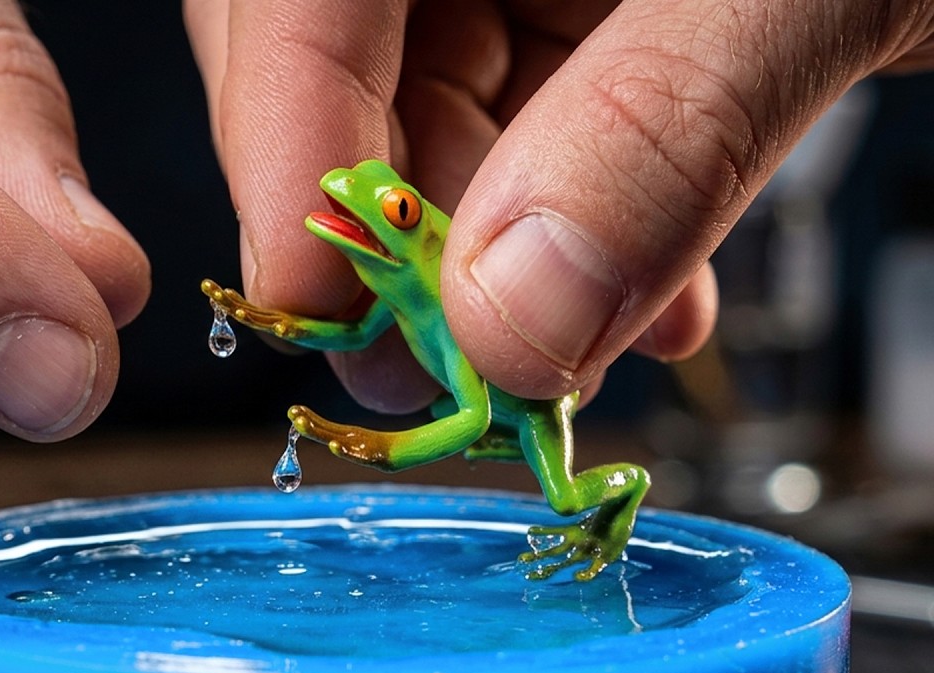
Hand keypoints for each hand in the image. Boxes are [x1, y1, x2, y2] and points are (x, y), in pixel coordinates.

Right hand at [185, 0, 933, 407]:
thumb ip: (659, 131)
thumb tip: (514, 313)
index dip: (284, 146)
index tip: (317, 305)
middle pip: (332, 71)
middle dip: (395, 239)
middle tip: (450, 367)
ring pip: (425, 128)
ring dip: (494, 268)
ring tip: (575, 347)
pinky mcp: (578, 22)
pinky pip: (521, 142)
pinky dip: (567, 242)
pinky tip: (641, 295)